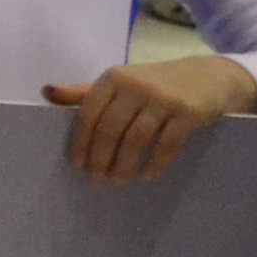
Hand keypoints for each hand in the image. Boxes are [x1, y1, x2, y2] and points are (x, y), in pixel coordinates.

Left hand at [41, 56, 256, 182]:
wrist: (210, 76)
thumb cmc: (154, 83)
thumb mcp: (120, 82)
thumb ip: (84, 92)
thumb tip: (46, 93)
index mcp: (114, 78)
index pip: (89, 114)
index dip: (81, 142)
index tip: (77, 164)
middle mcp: (136, 86)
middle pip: (110, 129)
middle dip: (100, 158)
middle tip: (97, 179)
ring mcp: (163, 99)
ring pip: (136, 140)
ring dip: (124, 164)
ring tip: (118, 180)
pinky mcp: (188, 113)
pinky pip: (167, 145)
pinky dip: (154, 164)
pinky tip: (146, 176)